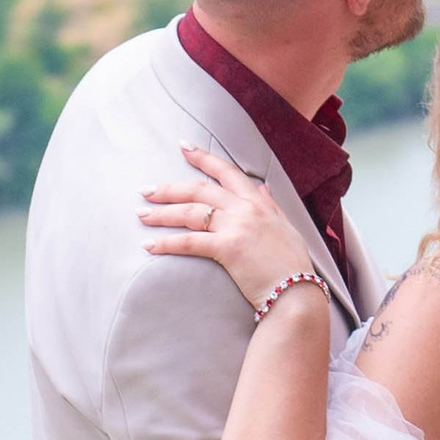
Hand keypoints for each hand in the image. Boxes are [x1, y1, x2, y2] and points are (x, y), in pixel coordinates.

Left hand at [140, 144, 313, 310]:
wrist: (296, 291)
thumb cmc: (291, 265)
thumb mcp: (285, 227)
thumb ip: (271, 206)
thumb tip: (262, 188)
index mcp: (258, 202)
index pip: (227, 171)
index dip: (203, 158)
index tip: (184, 147)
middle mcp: (246, 209)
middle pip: (199, 190)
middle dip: (169, 189)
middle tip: (146, 190)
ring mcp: (236, 227)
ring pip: (190, 213)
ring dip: (162, 214)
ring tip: (142, 216)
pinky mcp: (227, 248)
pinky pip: (189, 242)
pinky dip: (166, 243)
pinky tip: (150, 245)